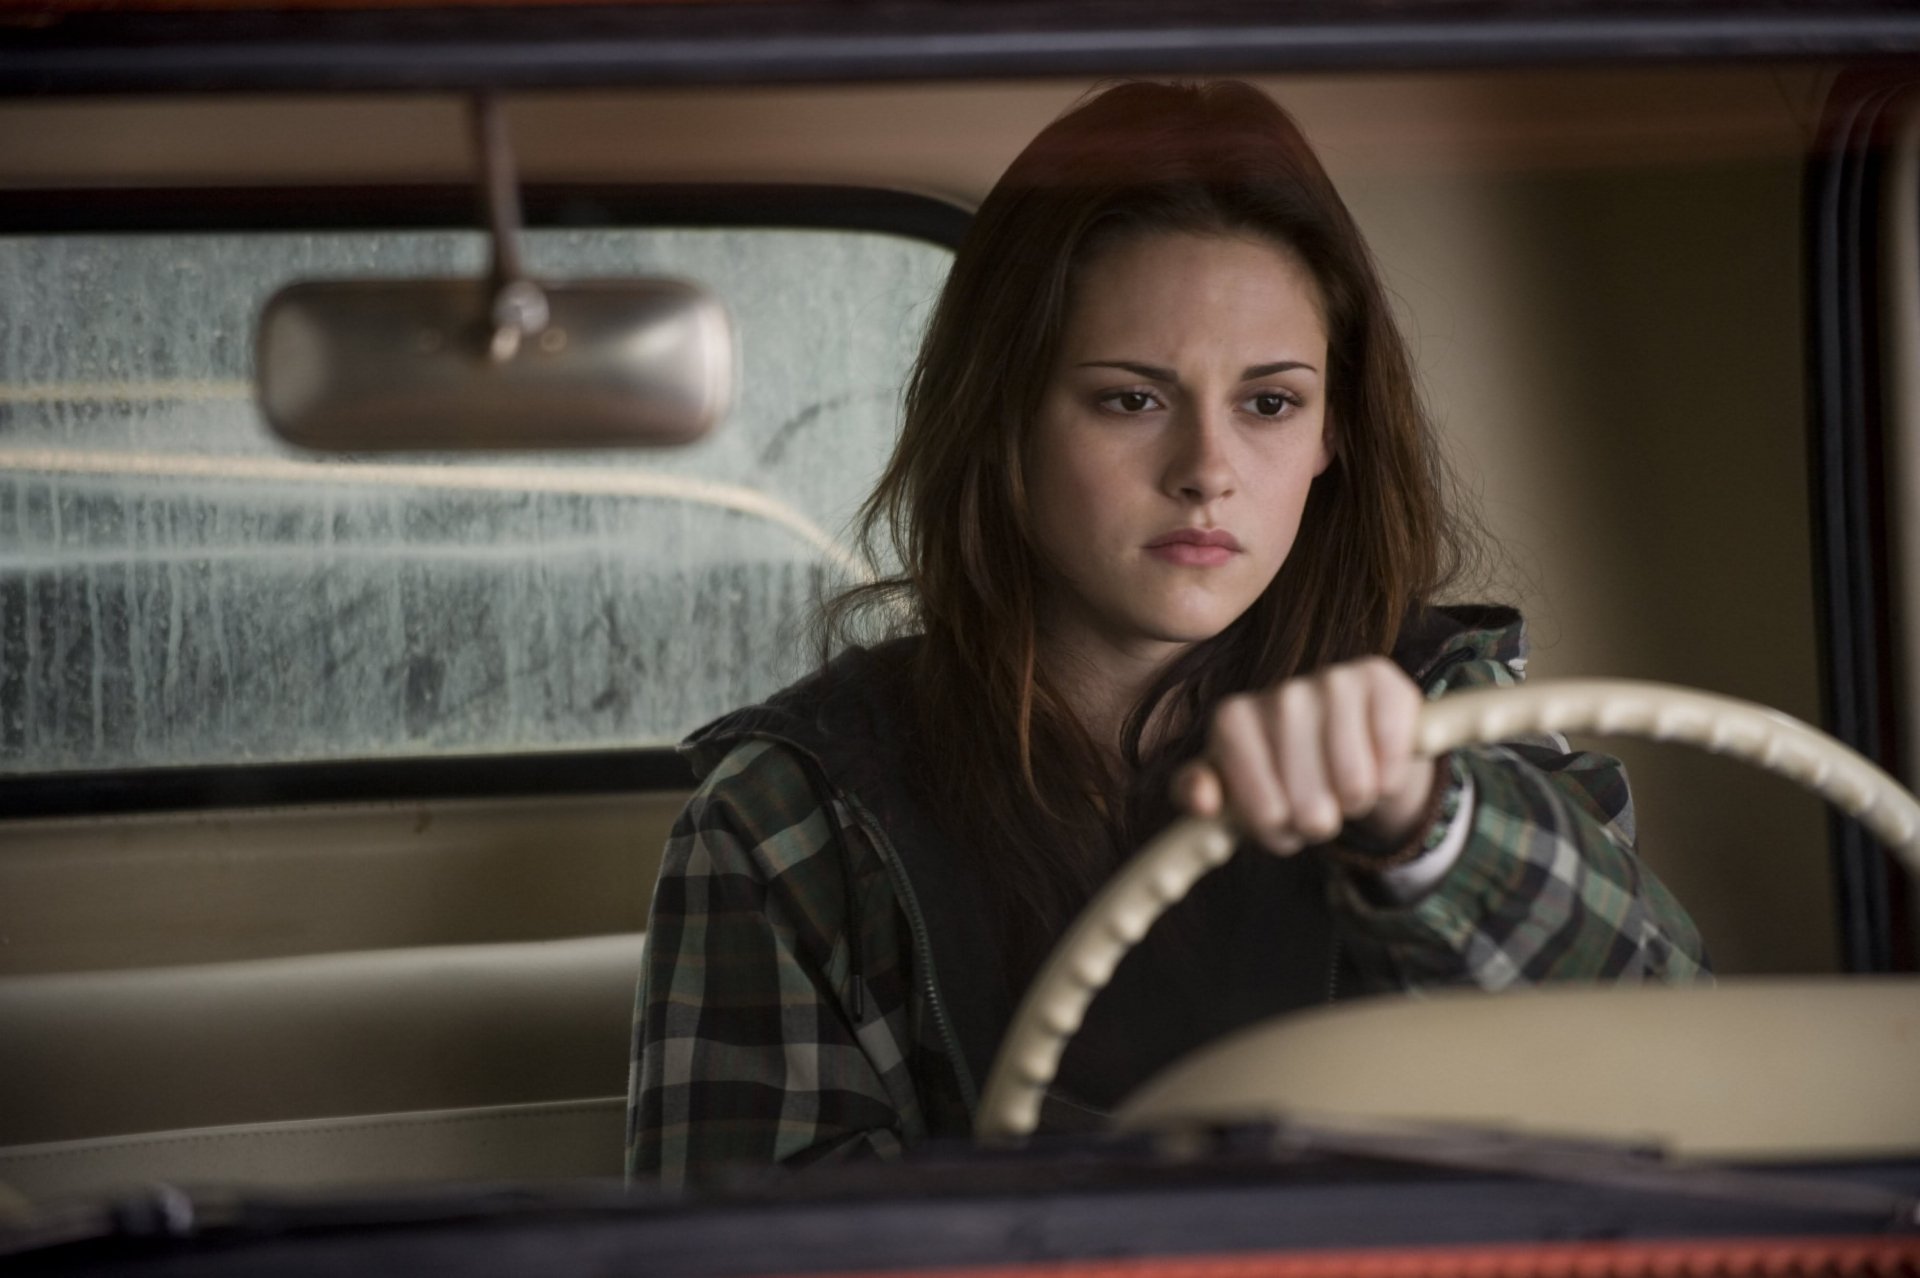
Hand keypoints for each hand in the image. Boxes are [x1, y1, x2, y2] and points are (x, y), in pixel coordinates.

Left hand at [1171, 657, 1439, 855]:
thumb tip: (1202, 801)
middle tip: (1318, 819)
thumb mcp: (1235, 792)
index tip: (1279, 828)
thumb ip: (1201, 795)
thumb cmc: (1282, 777)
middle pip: (1305, 793)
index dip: (1271, 822)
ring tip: (1348, 796)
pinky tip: (1379, 771)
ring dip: (1355, 802)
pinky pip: (1389, 747)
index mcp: (1233, 720)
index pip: (1253, 794)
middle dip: (1315, 822)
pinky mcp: (1379, 678)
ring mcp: (1331, 680)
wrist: (1349, 749)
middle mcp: (1280, 693)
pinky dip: (1389, 776)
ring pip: (1353, 777)